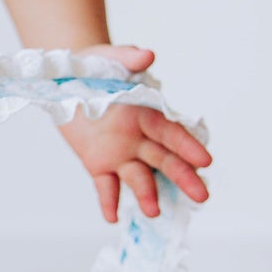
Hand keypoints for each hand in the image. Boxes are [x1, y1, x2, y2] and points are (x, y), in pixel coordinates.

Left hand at [63, 44, 211, 221]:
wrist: (66, 77)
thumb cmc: (96, 66)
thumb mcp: (112, 58)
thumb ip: (130, 58)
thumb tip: (148, 54)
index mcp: (147, 113)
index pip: (172, 133)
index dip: (188, 146)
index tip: (205, 161)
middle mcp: (139, 138)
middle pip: (165, 161)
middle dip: (183, 177)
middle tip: (202, 196)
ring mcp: (121, 153)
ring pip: (138, 177)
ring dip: (147, 194)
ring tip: (154, 213)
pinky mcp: (98, 163)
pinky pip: (105, 186)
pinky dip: (109, 201)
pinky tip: (112, 217)